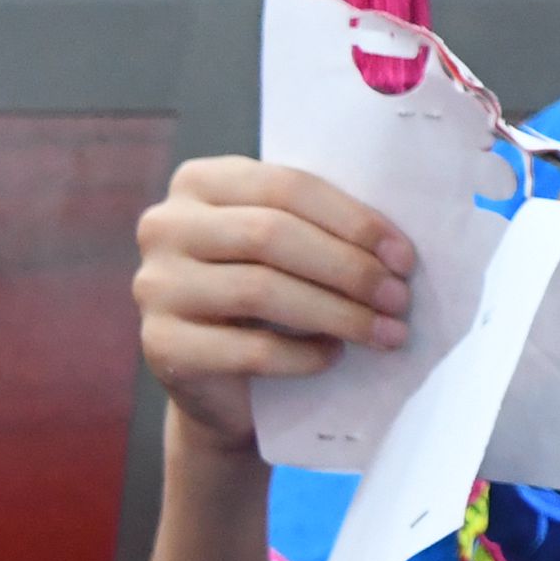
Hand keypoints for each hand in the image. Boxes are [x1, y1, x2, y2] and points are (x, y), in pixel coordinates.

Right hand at [131, 156, 415, 442]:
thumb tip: (397, 250)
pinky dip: (303, 354)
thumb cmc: (266, 295)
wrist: (219, 378)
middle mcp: (165, 226)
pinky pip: (247, 349)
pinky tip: (334, 356)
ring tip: (383, 332)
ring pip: (260, 291)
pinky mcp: (161, 346)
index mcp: (200, 182)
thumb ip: (320, 227)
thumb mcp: (288, 246)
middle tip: (399, 299)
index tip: (404, 257)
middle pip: (271, 235)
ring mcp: (154, 286)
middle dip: (349, 269)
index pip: (286, 186)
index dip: (352, 221)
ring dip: (337, 313)